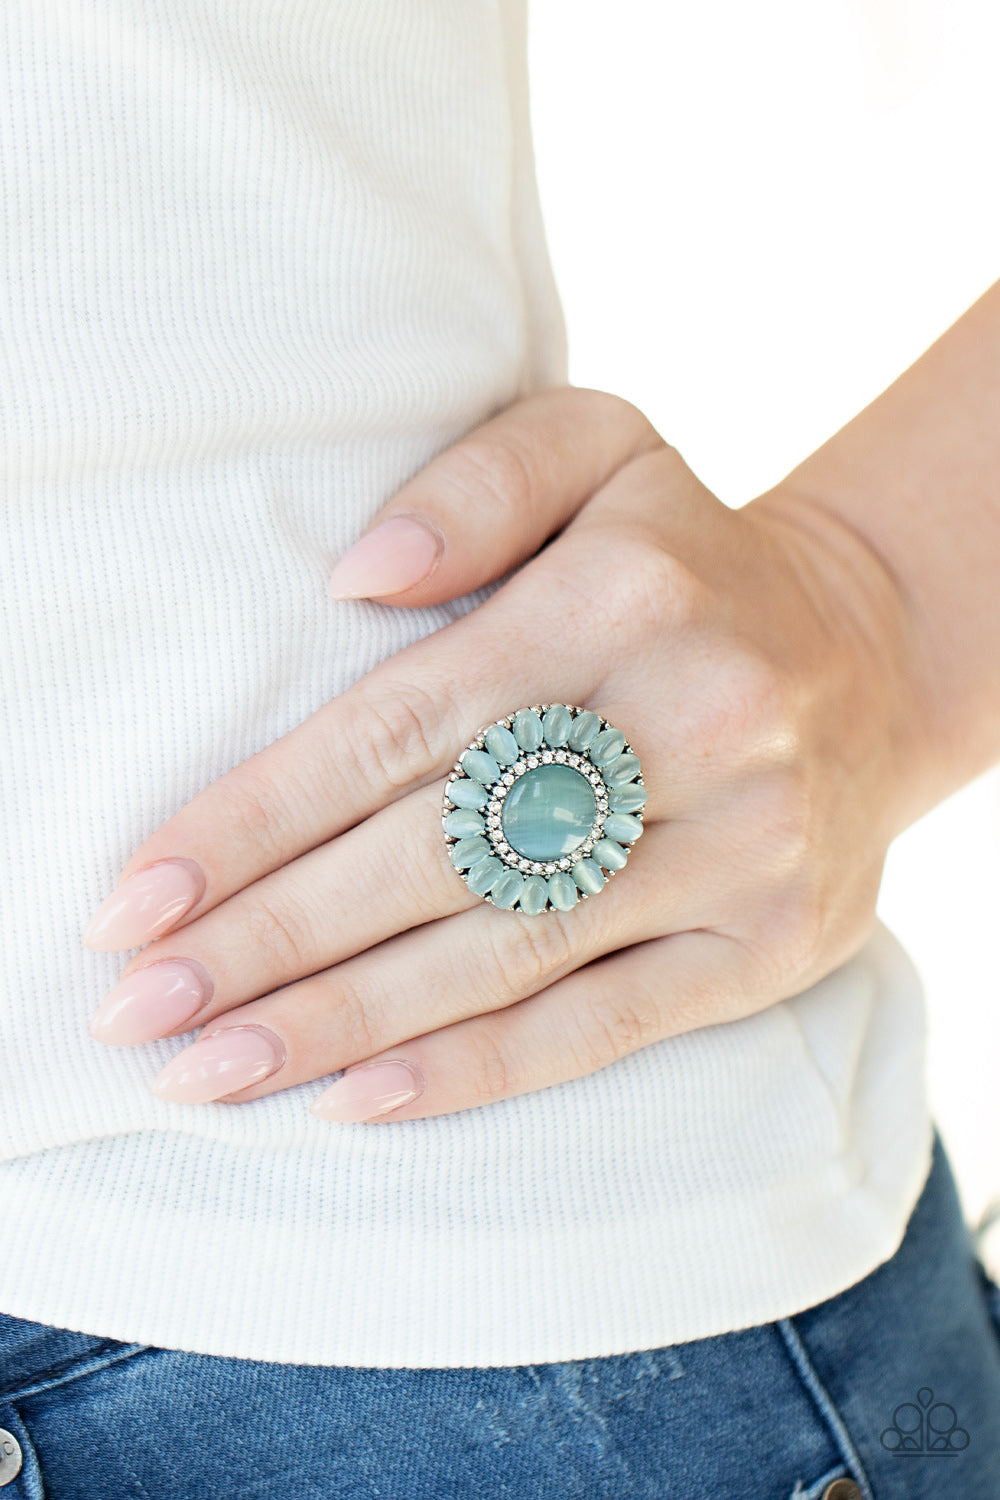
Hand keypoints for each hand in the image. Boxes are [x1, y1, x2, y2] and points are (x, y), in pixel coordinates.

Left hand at [81, 385, 918, 1122]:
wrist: (871, 657)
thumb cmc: (688, 561)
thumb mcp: (603, 450)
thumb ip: (476, 489)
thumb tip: (353, 578)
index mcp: (624, 596)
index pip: (398, 727)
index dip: (256, 820)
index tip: (137, 896)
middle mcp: (691, 722)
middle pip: (432, 855)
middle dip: (266, 940)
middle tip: (137, 1004)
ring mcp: (740, 847)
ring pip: (502, 956)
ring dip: (338, 1022)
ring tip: (208, 1067)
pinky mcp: (770, 943)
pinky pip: (601, 1025)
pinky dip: (472, 1071)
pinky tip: (354, 1100)